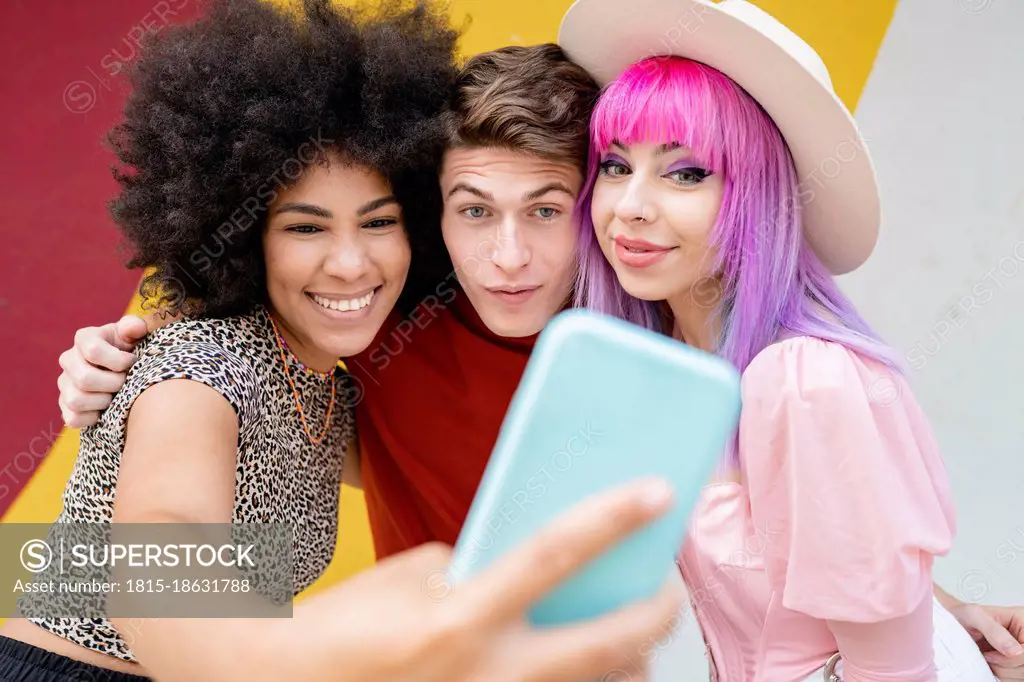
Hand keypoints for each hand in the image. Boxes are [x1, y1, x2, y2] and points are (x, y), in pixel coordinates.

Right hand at [58, 315, 146, 426]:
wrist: (125, 370)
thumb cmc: (130, 349)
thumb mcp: (135, 334)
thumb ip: (135, 326)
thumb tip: (134, 328)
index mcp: (85, 339)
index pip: (93, 351)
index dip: (118, 361)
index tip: (133, 362)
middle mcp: (69, 360)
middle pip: (85, 379)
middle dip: (113, 384)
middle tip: (126, 381)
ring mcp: (64, 383)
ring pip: (76, 400)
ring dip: (103, 401)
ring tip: (117, 395)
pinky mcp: (65, 405)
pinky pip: (72, 418)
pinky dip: (92, 417)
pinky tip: (106, 409)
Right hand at [293, 477, 684, 681]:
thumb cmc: (348, 626)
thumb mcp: (410, 577)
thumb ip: (478, 569)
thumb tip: (538, 569)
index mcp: (460, 617)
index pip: (554, 553)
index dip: (612, 517)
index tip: (658, 491)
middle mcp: (488, 674)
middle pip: (608, 643)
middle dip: (656, 611)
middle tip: (668, 583)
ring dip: (630, 657)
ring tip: (635, 624)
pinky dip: (590, 681)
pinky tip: (595, 661)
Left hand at [950, 602, 1023, 678]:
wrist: (956, 625)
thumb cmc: (965, 617)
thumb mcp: (974, 616)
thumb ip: (994, 631)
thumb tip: (1015, 651)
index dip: (1013, 658)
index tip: (991, 654)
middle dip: (1005, 666)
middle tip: (986, 655)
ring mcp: (1022, 654)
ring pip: (1022, 675)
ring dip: (1002, 672)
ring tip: (987, 658)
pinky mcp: (1017, 666)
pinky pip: (1015, 679)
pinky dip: (1002, 676)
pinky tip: (991, 665)